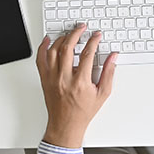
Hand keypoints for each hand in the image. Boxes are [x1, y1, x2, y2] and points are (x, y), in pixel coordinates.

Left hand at [36, 24, 117, 147]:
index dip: (93, 41)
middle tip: (82, 28)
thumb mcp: (102, 94)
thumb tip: (113, 58)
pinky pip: (40, 60)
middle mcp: (64, 78)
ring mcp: (52, 78)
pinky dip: (43, 48)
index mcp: (80, 82)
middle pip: (67, 48)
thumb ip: (109, 73)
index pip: (86, 54)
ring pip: (53, 51)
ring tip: (69, 34)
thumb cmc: (83, 111)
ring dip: (61, 39)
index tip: (96, 35)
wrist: (66, 125)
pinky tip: (48, 41)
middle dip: (75, 34)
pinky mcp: (44, 79)